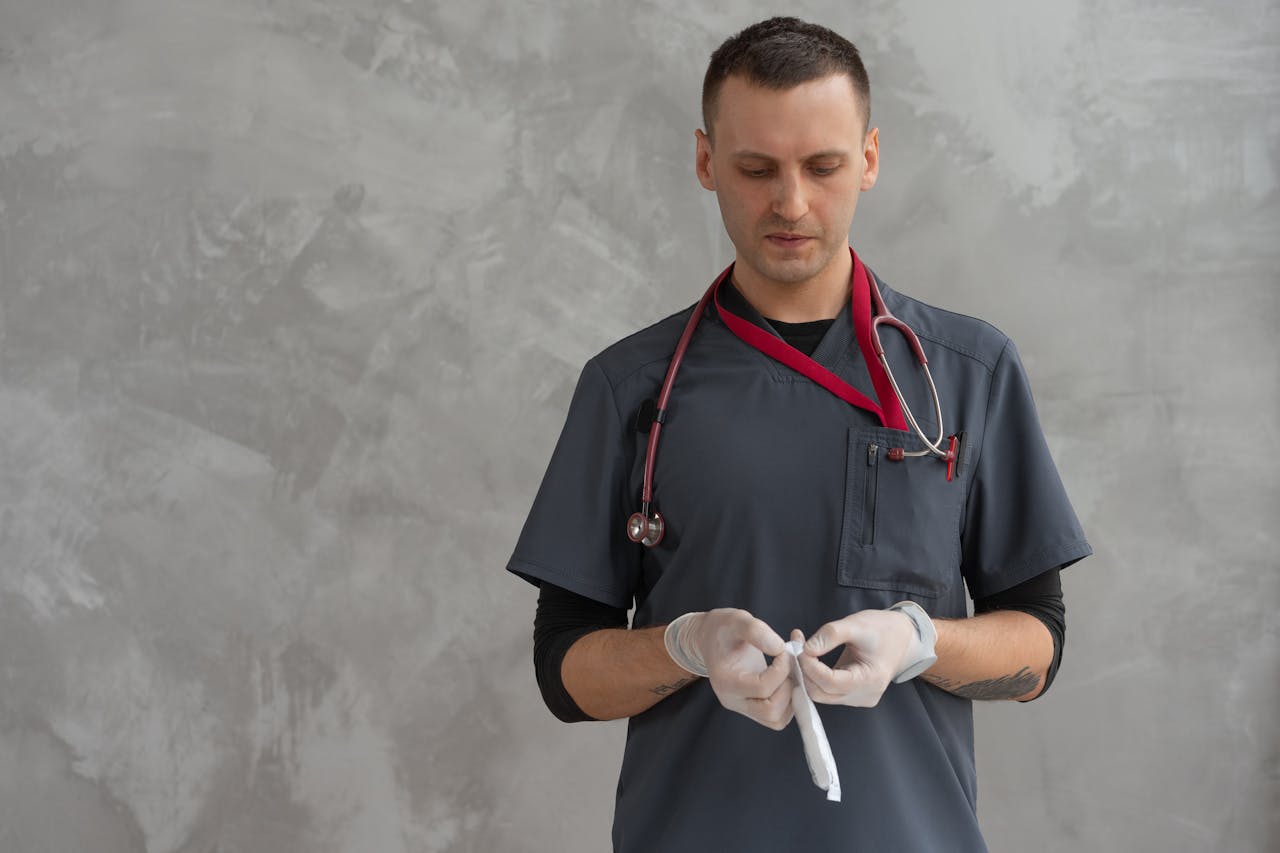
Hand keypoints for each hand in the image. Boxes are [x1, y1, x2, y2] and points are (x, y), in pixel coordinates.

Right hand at [665, 608, 793, 729]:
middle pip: (771, 711)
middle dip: (788, 687)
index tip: (783, 650)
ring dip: (791, 697)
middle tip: (789, 665)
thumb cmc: (723, 628)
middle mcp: (733, 700)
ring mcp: (742, 707)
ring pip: (777, 719)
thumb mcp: (737, 620)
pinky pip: (777, 717)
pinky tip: (787, 678)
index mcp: (726, 681)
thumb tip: (779, 648)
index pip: (763, 688)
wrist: (711, 638)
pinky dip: (789, 701)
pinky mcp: (752, 708)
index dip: (781, 669)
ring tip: (789, 672)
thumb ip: (756, 631)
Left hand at [796, 609, 916, 706]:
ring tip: (802, 649)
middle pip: (822, 692)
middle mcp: (865, 695)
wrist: (902, 637)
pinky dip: (816, 676)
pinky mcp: (853, 696)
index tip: (799, 647)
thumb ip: (831, 635)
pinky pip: (828, 691)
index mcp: (870, 680)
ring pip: (822, 694)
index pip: (830, 682)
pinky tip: (812, 659)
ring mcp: (859, 699)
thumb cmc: (882, 629)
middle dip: (805, 671)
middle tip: (796, 646)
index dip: (810, 666)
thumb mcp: (856, 624)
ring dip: (808, 674)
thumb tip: (805, 649)